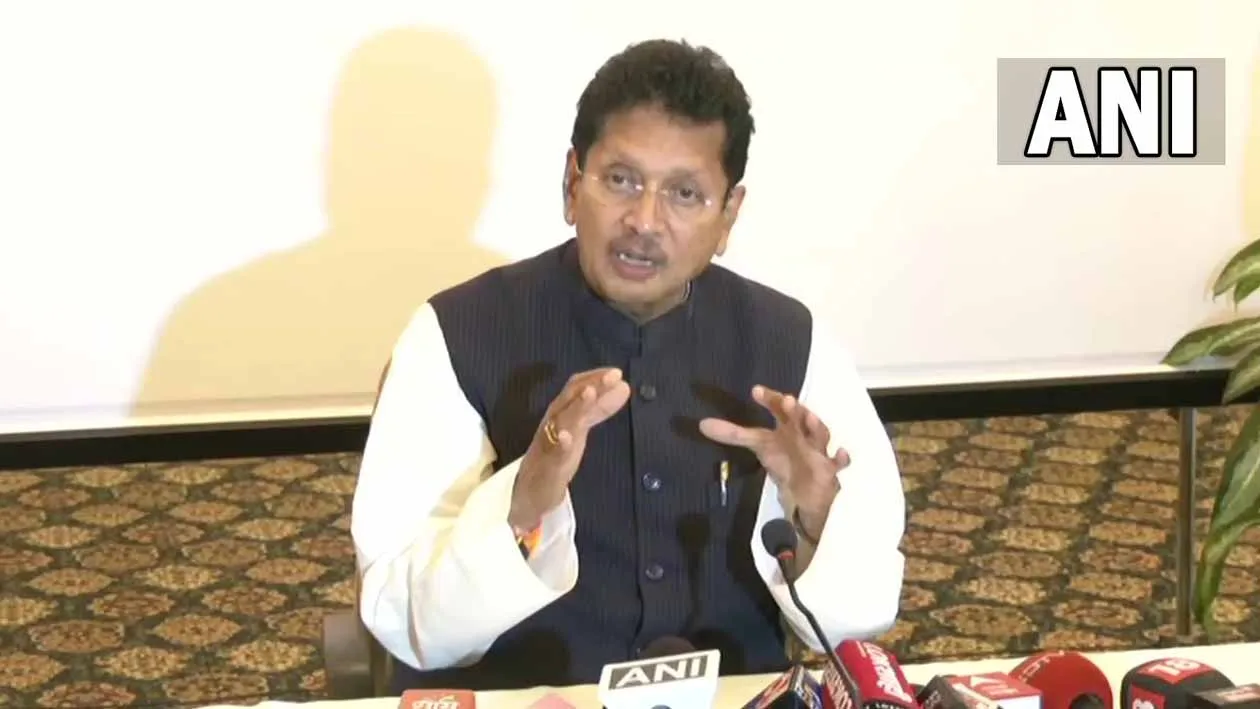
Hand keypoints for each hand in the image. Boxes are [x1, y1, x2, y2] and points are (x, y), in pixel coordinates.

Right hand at [509, 367, 630, 529]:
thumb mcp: (579, 428)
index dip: (595, 377)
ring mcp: (548, 445)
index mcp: (561, 413)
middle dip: (591, 385)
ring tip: (590, 393)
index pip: (576, 387)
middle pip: (570, 399)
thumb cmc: (556, 455)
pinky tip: (567, 437)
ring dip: (576, 406)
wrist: (530, 493)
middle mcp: (552, 423)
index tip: (616, 372)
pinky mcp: (547, 468)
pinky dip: (560, 444)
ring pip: (561, 421)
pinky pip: (552, 455)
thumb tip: (622, 387)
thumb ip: (598, 408)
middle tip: (614, 375)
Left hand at [698, 385, 848, 531]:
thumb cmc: (784, 459)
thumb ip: (732, 434)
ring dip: (816, 426)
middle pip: (801, 418)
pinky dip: (842, 458)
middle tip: (789, 401)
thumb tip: (702, 424)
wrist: (806, 490)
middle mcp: (802, 433)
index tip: (756, 391)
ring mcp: (818, 449)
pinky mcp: (830, 469)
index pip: (778, 408)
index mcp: (786, 427)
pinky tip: (842, 454)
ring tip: (808, 419)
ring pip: (821, 435)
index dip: (769, 399)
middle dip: (796, 410)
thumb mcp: (759, 445)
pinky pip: (839, 462)